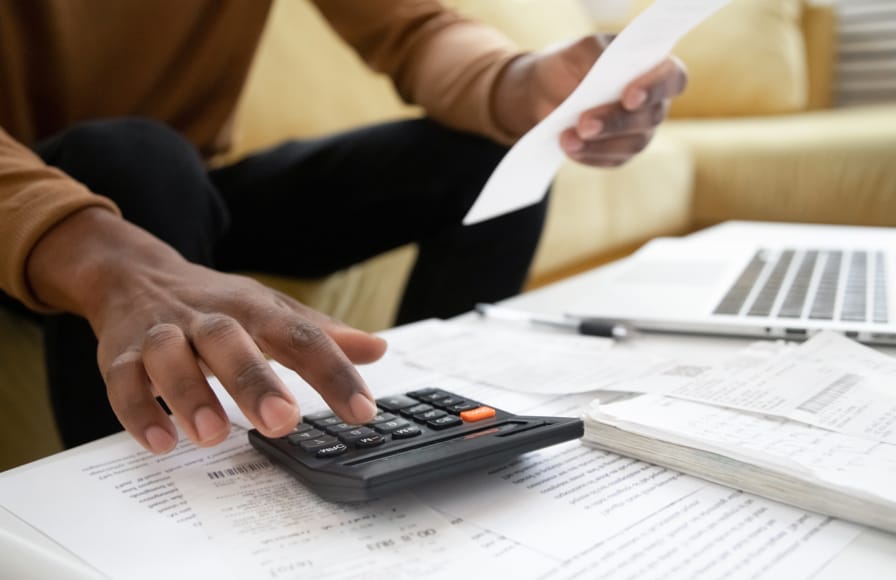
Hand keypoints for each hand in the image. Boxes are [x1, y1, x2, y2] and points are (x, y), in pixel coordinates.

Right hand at [27, 208, 386, 452]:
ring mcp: (161, 334)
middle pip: (229, 340)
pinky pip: (122, 381)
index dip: (333, 372)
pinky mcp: (119, 355)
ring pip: (170, 356)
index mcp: (253, 309)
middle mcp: (207, 318)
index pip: (299, 336)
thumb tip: (377, 349)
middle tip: (283, 421)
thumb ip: (320, 334)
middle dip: (253, 380)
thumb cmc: (216, 304)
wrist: (134, 275)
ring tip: (212, 435)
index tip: (362, 411)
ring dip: (189, 394)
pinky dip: (138, 411)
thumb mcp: (270, 310)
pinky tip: (161, 442)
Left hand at [493, 35, 686, 166]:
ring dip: (600, 143)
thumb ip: (597, 56)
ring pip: (634, 143)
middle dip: (616, 121)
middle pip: (651, 117)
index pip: (673, 78)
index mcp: (653, 68)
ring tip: (567, 138)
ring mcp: (640, 131)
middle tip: (584, 123)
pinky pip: (613, 159)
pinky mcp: (621, 153)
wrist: (544, 92)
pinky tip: (569, 146)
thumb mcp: (579, 51)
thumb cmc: (570, 65)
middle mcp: (654, 102)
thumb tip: (610, 73)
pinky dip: (590, 154)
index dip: (656, 88)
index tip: (629, 96)